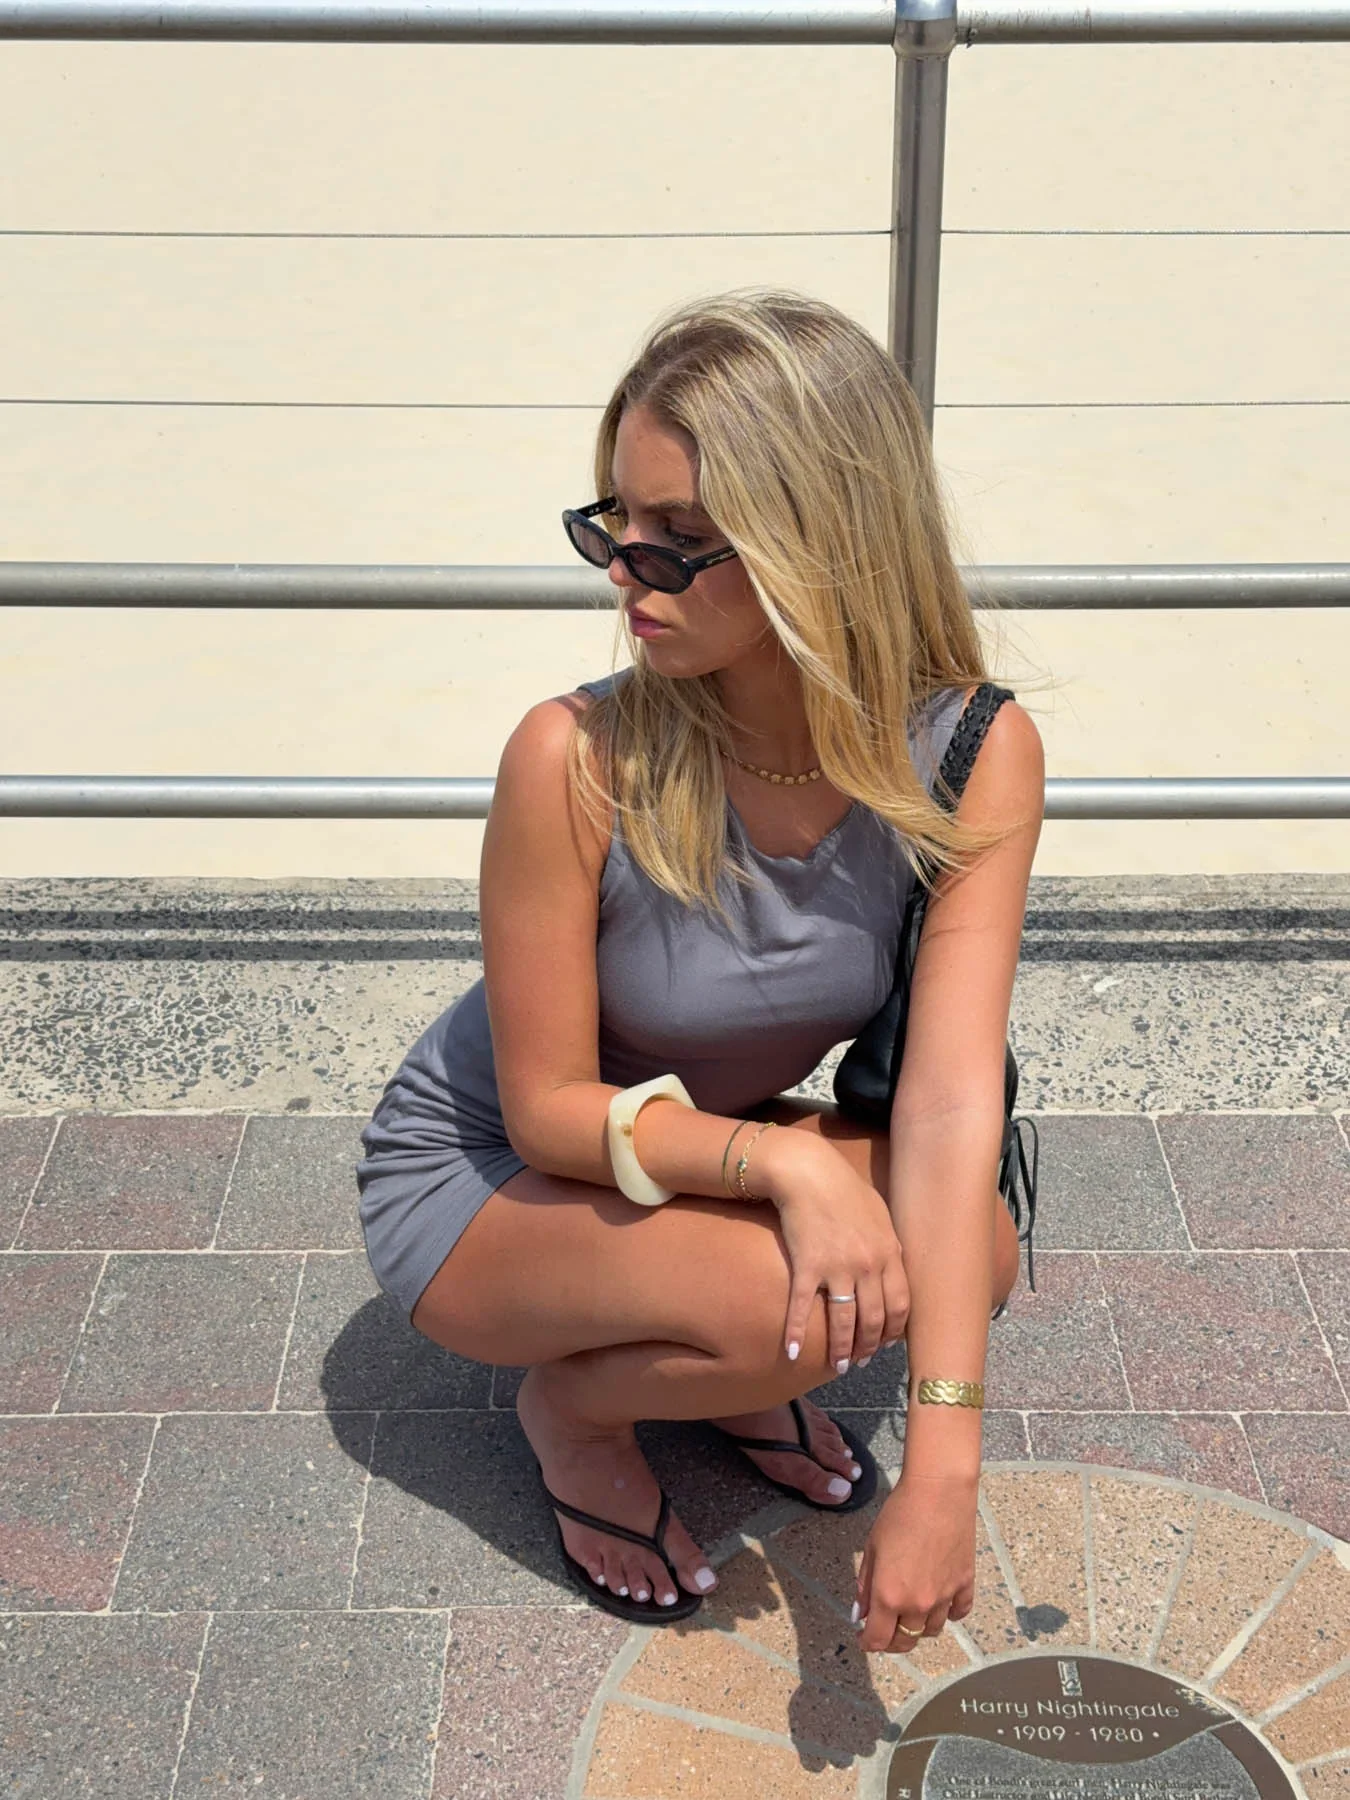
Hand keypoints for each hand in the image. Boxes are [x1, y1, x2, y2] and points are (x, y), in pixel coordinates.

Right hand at [756, 1132, 908, 1369]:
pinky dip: (797, 1333)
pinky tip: (793, 1351)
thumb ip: (890, 1244)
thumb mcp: (880, 1213)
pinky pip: (803, 1307)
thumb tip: (895, 1267)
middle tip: (861, 1361)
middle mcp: (868, 1265)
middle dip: (869, 1347)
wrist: (808, 1172)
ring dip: (841, 1350)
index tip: (887, 1345)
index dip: (895, 1331)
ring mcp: (837, 1267)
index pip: (901, 1305)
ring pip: (844, 1321)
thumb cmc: (845, 1189)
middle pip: (875, 1320)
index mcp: (889, 1252)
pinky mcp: (807, 1266)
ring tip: (837, 1366)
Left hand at [854, 1472, 976, 1653]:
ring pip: (931, 1631)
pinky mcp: (965, 1585)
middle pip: (905, 1642)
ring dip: (918, 1627)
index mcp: (889, 1596)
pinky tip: (940, 1602)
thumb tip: (861, 1614)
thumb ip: (865, 1585)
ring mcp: (945, 1597)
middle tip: (883, 1628)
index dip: (868, 1642)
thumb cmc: (899, 1514)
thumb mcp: (872, 1547)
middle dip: (891, 1641)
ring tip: (909, 1611)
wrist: (938, 1493)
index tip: (863, 1637)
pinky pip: (958, 1613)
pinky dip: (948, 1613)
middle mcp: (918, 1604)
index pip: (878, 1640)